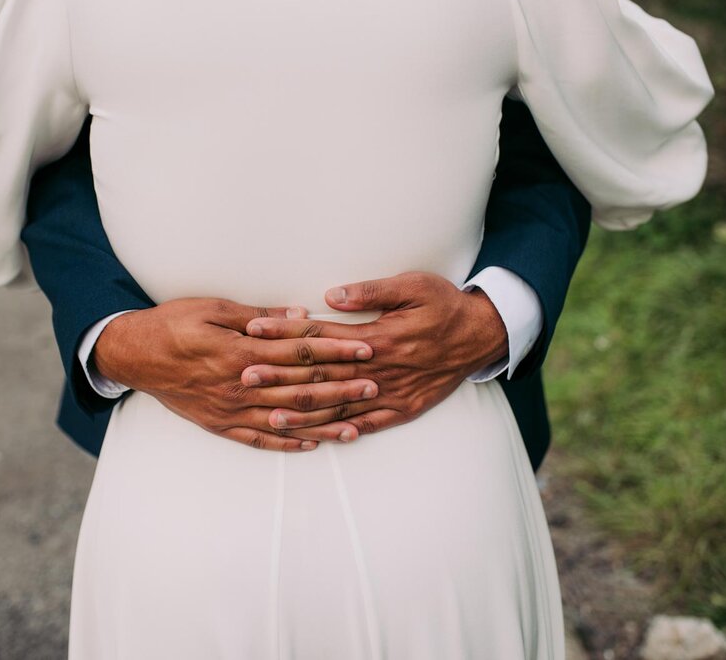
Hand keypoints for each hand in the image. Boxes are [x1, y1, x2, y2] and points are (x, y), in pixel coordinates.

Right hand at [92, 298, 378, 451]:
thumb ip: (259, 315)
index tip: (365, 349)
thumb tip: (299, 315)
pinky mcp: (220, 424)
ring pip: (287, 418)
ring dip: (324, 421)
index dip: (336, 349)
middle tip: (375, 386)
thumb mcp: (212, 307)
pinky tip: (314, 443)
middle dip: (341, 387)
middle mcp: (240, 385)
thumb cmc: (172, 324)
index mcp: (240, 352)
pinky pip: (260, 438)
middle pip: (301, 388)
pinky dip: (289, 442)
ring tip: (358, 422)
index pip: (300, 352)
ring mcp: (230, 409)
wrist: (133, 355)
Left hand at [241, 271, 507, 435]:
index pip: (320, 336)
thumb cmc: (443, 304)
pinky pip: (367, 425)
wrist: (480, 335)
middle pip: (322, 375)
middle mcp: (380, 369)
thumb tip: (332, 296)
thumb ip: (371, 292)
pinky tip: (319, 439)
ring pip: (339, 406)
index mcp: (378, 336)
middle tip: (244, 377)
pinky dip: (343, 432)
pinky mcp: (402, 408)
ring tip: (269, 417)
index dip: (285, 333)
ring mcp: (391, 393)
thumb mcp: (412, 286)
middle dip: (281, 377)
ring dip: (304, 413)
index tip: (254, 331)